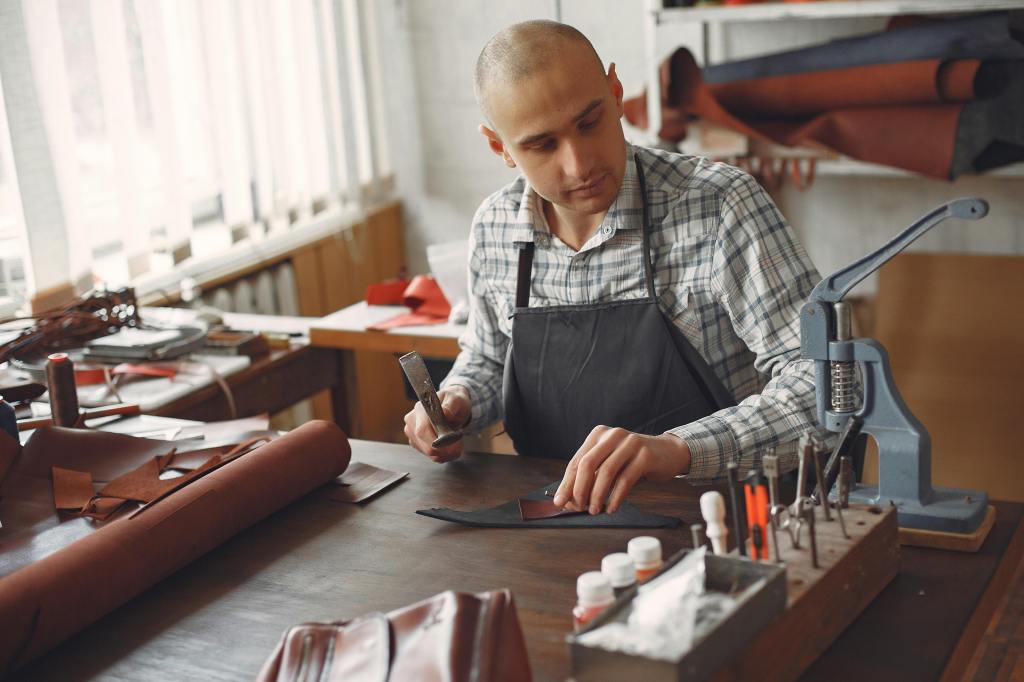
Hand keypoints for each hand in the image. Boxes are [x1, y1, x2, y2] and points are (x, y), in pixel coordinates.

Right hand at [403, 386, 470, 462]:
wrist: (452, 406)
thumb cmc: (454, 401)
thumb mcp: (457, 400)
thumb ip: (451, 406)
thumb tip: (445, 413)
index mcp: (420, 409)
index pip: (423, 430)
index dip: (437, 441)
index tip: (454, 443)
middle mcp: (412, 421)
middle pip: (424, 445)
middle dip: (444, 450)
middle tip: (459, 447)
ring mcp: (412, 433)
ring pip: (428, 453)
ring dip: (446, 453)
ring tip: (457, 444)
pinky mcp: (416, 443)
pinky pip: (431, 456)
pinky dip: (443, 455)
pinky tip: (450, 447)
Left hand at [552, 427, 690, 514]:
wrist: (668, 453)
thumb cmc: (634, 461)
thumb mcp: (611, 464)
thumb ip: (592, 477)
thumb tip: (569, 500)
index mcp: (598, 435)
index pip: (577, 461)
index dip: (567, 483)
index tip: (560, 502)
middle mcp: (612, 435)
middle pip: (587, 464)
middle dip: (579, 489)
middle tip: (578, 508)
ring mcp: (629, 443)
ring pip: (606, 472)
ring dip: (597, 495)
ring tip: (595, 510)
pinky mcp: (645, 455)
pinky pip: (625, 479)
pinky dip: (616, 496)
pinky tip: (612, 507)